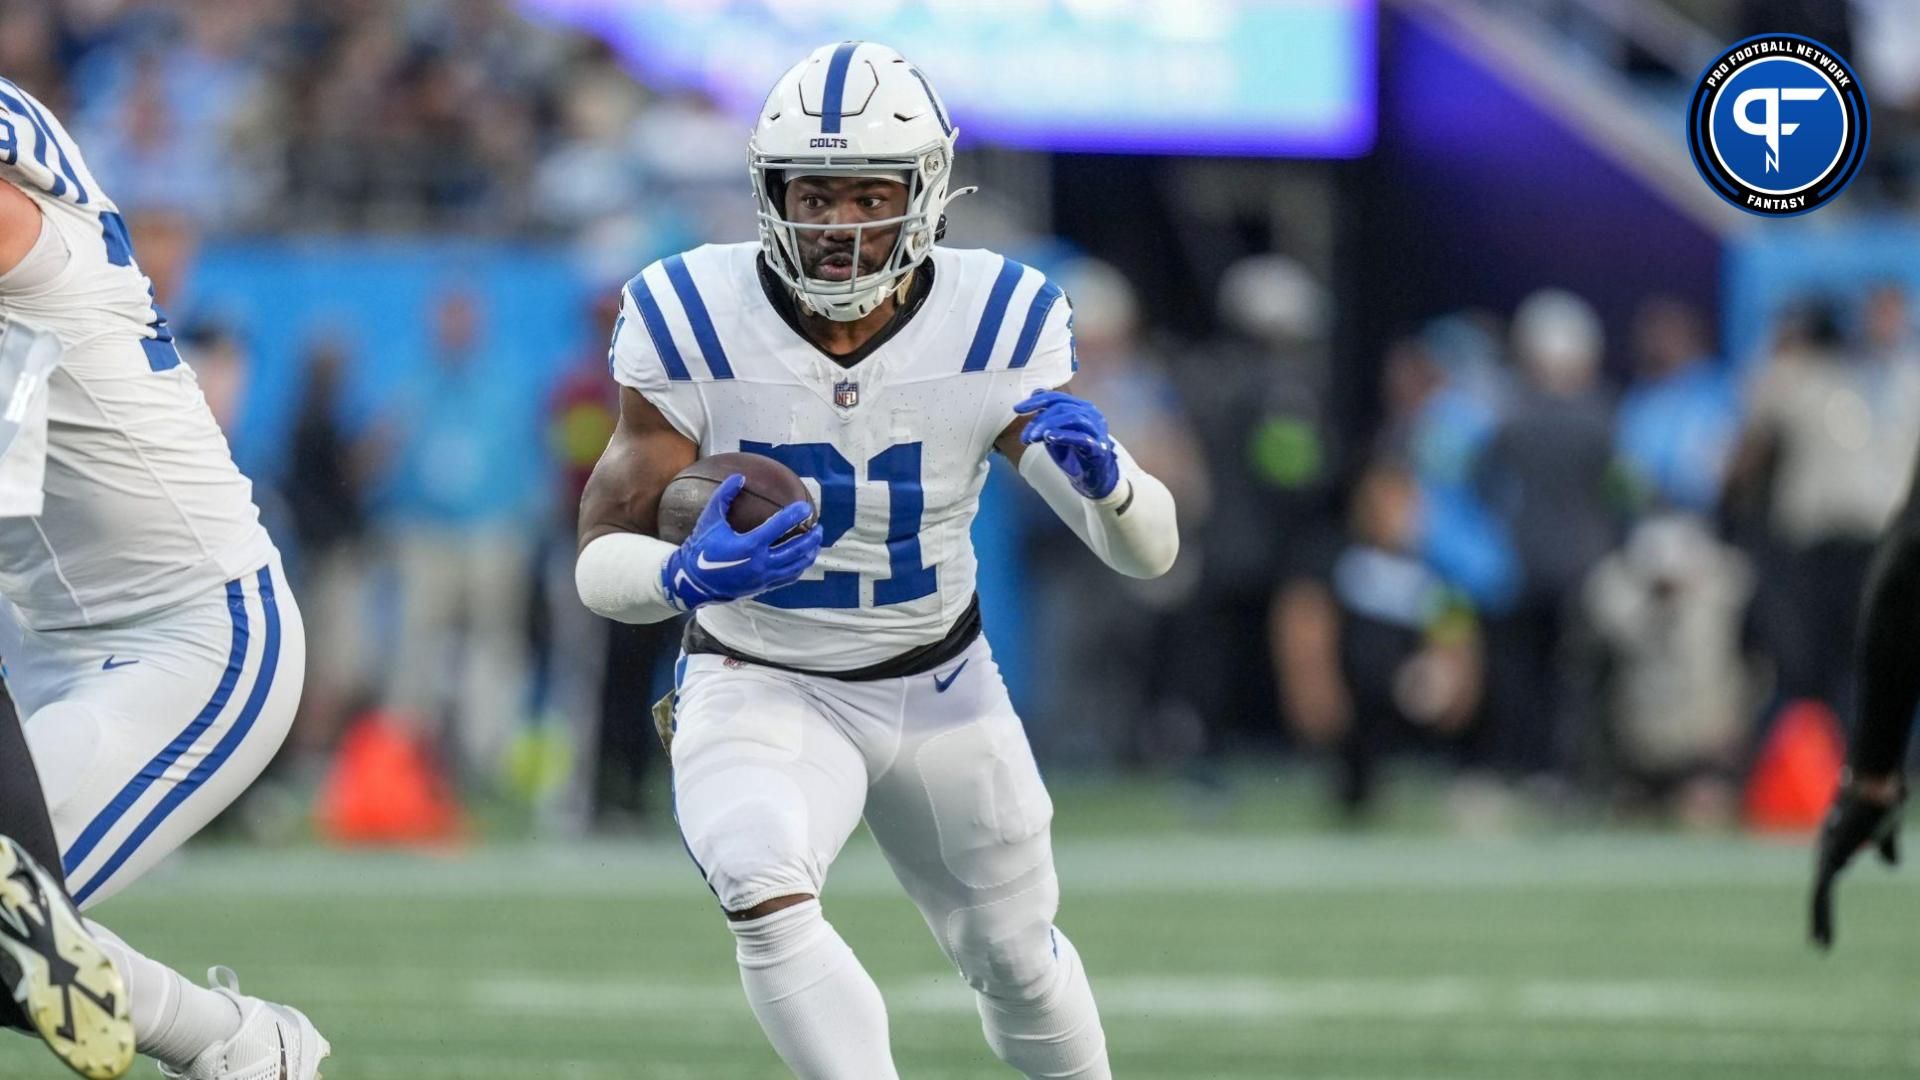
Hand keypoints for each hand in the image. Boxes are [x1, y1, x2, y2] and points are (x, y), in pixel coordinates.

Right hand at [660, 473, 821, 610]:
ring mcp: (763, 577)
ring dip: (808, 553)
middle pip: (795, 549)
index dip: (794, 515)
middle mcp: (760, 563)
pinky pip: (788, 578)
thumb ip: (724, 495)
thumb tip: (739, 476)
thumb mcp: (710, 519)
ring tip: (815, 542)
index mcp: (748, 545)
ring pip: (796, 566)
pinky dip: (799, 567)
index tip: (805, 507)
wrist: (694, 581)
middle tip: (818, 526)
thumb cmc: (702, 547)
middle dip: (810, 538)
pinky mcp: (763, 587)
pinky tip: (803, 559)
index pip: (778, 527)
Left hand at [1016, 390, 1119, 499]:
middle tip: (1026, 436)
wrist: (1092, 479)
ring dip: (1049, 426)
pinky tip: (1049, 437)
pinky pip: (1082, 438)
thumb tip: (1032, 399)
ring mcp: (1097, 429)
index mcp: (1081, 407)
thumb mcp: (1055, 434)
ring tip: (1033, 438)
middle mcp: (1091, 414)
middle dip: (1040, 420)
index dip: (1036, 401)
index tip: (1017, 409)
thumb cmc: (1074, 454)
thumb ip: (1046, 418)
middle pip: (1062, 407)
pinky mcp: (1099, 447)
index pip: (1056, 398)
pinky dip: (1064, 436)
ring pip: (1072, 418)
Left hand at [1810, 772, 1905, 948]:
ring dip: (1820, 921)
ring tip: (1821, 945)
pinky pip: (1822, 892)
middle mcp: (1826, 852)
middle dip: (1820, 917)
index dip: (1827, 902)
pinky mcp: (1830, 859)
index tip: (1826, 924)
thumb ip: (1885, 848)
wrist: (1876, 786)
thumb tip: (1890, 864)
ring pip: (1819, 896)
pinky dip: (1822, 914)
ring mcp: (1825, 855)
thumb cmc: (1881, 803)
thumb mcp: (1885, 835)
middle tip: (1820, 944)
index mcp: (1837, 848)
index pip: (1828, 881)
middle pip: (1820, 891)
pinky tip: (1824, 931)